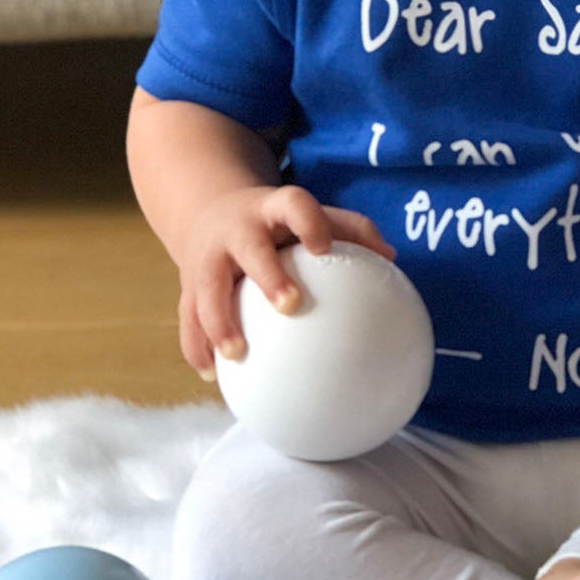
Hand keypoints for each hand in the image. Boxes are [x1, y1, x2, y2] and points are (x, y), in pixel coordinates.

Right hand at [175, 184, 393, 379]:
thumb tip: (392, 258)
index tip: (323, 247)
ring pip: (207, 288)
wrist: (212, 212)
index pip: (294, 205)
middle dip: (267, 274)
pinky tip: (212, 374)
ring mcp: (207, 257)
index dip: (309, 223)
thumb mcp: (310, 215)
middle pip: (249, 248)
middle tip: (290, 305)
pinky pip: (188, 317)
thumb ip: (352, 231)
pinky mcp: (187, 284)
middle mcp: (237, 230)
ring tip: (236, 354)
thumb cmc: (281, 222)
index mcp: (273, 209)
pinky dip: (197, 346)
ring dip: (218, 321)